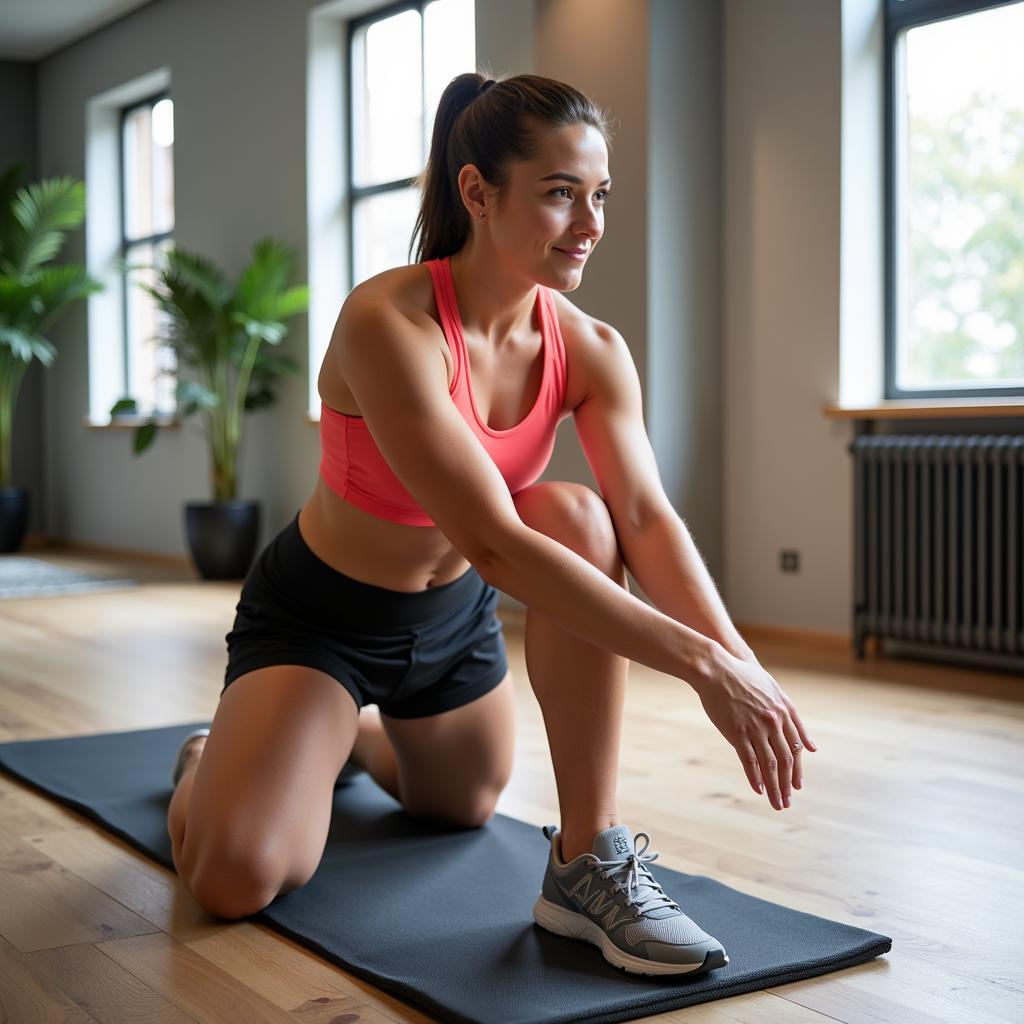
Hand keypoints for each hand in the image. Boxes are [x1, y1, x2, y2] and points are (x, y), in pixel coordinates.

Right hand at [693, 649, 817, 810]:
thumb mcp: (773, 689)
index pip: (795, 747)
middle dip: (789, 783)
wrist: (716, 669)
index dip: (797, 768)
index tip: (797, 785)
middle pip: (786, 759)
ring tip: (778, 803)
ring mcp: (756, 728)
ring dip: (776, 787)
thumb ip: (790, 713)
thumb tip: (805, 736)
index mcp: (784, 711)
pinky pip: (750, 761)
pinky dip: (755, 778)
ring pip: (770, 765)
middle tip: (789, 801)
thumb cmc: (742, 676)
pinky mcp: (738, 733)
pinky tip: (759, 790)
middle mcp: (774, 722)